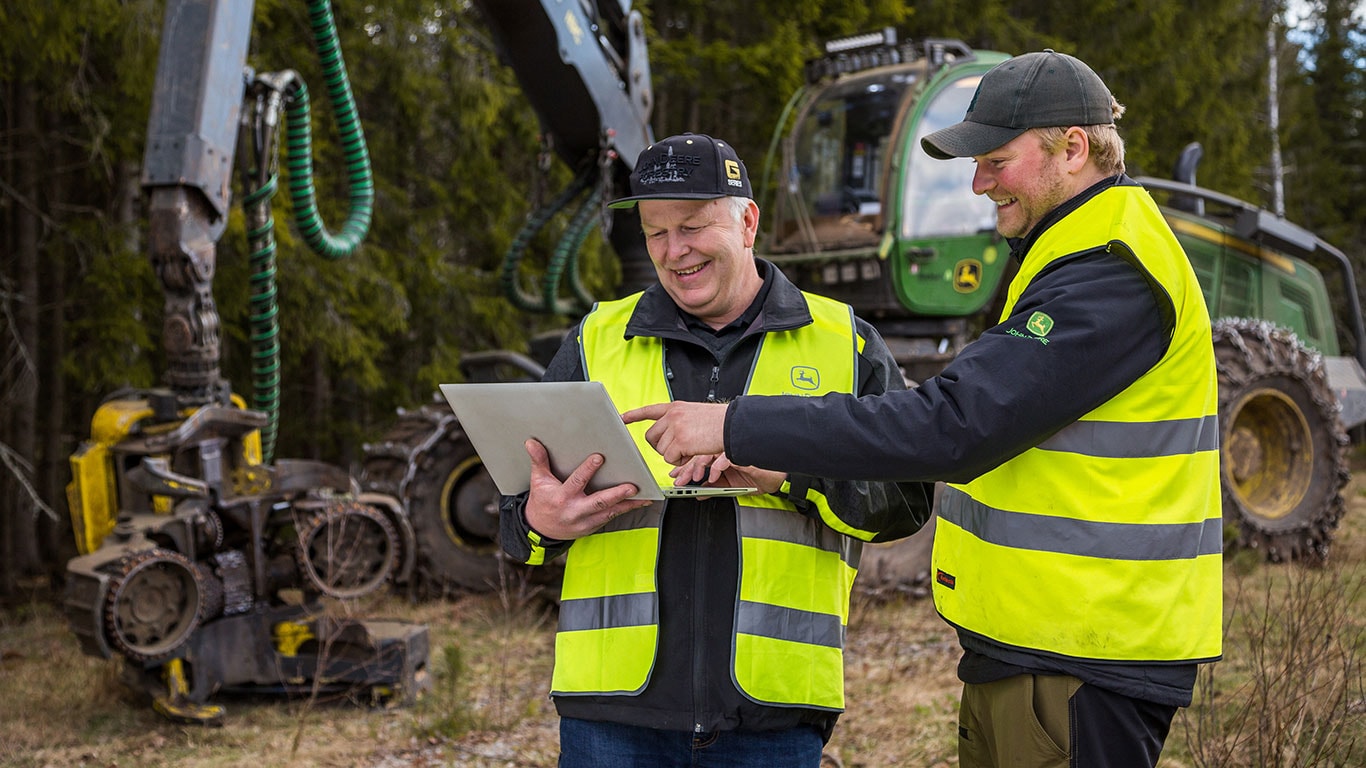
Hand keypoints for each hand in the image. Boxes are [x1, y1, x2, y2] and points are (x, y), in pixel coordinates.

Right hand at [522, 439, 652, 539]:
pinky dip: (625, 510)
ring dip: (627, 504)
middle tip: (632, 486)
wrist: (541, 530)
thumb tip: (531, 442)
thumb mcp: (538, 481)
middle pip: (599, 501)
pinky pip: (611, 517)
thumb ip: (539, 461)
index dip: (587, 470)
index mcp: (562, 497)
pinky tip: (639, 502)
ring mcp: (585, 521)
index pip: (576, 482)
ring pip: (609, 512)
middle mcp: (575, 511)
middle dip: (616, 494)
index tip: (599, 458)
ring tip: (643, 496)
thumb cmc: (542, 501)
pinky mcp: (592, 526)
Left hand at [620, 401, 727, 464]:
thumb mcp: (695, 414)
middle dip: (660, 447)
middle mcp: (672, 415)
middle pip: (651, 437)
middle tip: (676, 450)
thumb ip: (679, 421)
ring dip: (675, 455)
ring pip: (661, 450)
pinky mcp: (680, 441)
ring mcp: (675, 427)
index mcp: (676, 407)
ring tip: (691, 449)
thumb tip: (668, 435)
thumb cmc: (720, 423)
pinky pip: (670, 458)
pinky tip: (692, 453)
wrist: (732, 425)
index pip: (649, 410)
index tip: (622, 418)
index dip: (634, 415)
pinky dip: (680, 461)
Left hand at [670, 454, 783, 493]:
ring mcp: (732, 452)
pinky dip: (718, 467)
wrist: (778, 477)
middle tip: (679, 480)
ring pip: (710, 455)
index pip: (699, 460)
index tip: (675, 477)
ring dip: (700, 467)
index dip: (685, 469)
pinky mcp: (742, 454)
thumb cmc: (759, 477)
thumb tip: (698, 493)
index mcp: (721, 458)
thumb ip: (715, 488)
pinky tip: (714, 476)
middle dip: (687, 470)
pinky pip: (726, 457)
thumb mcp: (731, 486)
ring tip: (694, 478)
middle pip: (700, 457)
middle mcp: (724, 453)